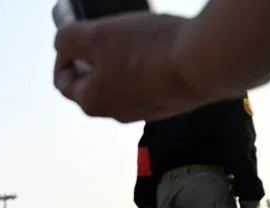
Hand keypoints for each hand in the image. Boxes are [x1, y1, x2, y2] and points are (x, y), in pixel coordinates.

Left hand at [54, 13, 199, 122]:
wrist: (207, 63)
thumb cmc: (148, 50)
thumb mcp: (97, 35)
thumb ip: (69, 39)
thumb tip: (62, 42)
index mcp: (91, 102)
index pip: (64, 82)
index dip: (64, 56)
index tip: (76, 35)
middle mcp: (115, 113)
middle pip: (92, 83)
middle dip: (94, 56)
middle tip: (106, 32)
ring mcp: (145, 110)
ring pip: (122, 82)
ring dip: (122, 59)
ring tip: (134, 34)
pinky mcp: (171, 103)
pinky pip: (149, 82)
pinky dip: (147, 64)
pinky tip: (159, 45)